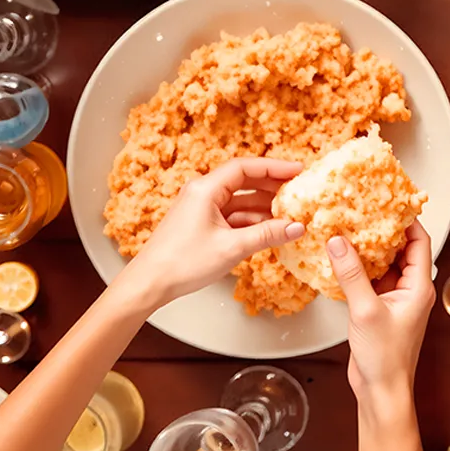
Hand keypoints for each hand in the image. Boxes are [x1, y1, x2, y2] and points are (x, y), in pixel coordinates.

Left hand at [119, 157, 304, 307]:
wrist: (150, 283)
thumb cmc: (184, 262)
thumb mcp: (232, 247)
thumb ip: (267, 234)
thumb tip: (297, 227)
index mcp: (205, 189)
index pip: (245, 168)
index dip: (274, 167)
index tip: (298, 170)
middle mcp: (202, 193)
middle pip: (244, 181)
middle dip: (272, 185)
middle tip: (299, 190)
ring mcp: (201, 208)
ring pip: (240, 200)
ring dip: (264, 206)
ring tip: (290, 213)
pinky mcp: (201, 223)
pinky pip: (232, 214)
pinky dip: (252, 220)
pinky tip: (270, 229)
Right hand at [327, 220, 434, 404]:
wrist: (381, 390)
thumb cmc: (385, 357)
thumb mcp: (366, 310)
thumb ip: (352, 274)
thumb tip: (338, 241)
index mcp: (418, 287)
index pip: (419, 243)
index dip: (406, 221)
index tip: (387, 203)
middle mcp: (411, 291)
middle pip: (400, 251)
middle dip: (382, 232)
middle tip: (361, 212)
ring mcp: (395, 300)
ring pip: (383, 266)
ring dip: (367, 251)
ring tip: (346, 231)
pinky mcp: (379, 310)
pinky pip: (371, 282)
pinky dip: (357, 271)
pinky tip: (339, 261)